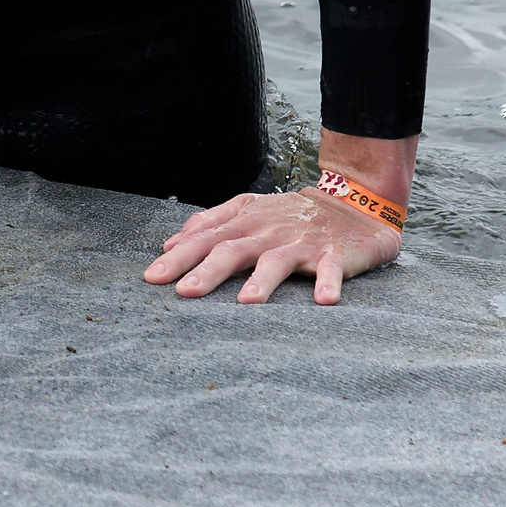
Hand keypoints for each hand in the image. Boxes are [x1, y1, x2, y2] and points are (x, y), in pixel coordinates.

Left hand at [143, 131, 416, 304]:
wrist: (352, 206)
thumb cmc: (291, 214)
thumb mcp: (247, 210)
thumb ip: (209, 223)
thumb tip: (169, 244)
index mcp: (244, 221)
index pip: (204, 238)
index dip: (178, 257)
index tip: (152, 276)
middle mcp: (268, 231)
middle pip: (233, 249)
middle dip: (207, 271)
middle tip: (184, 292)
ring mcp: (301, 243)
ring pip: (277, 260)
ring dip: (262, 280)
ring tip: (246, 301)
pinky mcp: (335, 254)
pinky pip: (332, 270)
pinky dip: (329, 283)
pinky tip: (324, 300)